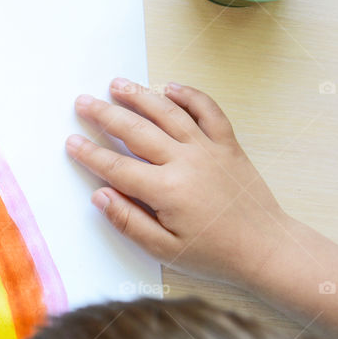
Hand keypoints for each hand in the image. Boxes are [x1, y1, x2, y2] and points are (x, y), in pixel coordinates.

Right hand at [65, 79, 293, 286]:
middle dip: (105, 115)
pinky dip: (189, 95)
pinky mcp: (228, 145)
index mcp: (167, 190)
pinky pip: (208, 111)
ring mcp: (208, 149)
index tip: (72, 141)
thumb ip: (129, 221)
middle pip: (136, 130)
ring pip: (167, 113)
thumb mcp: (165, 250)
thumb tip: (99, 196)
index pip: (117, 167)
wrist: (265, 249)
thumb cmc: (214, 254)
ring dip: (140, 95)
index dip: (90, 153)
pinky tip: (169, 87)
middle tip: (83, 102)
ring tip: (116, 84)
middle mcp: (185, 162)